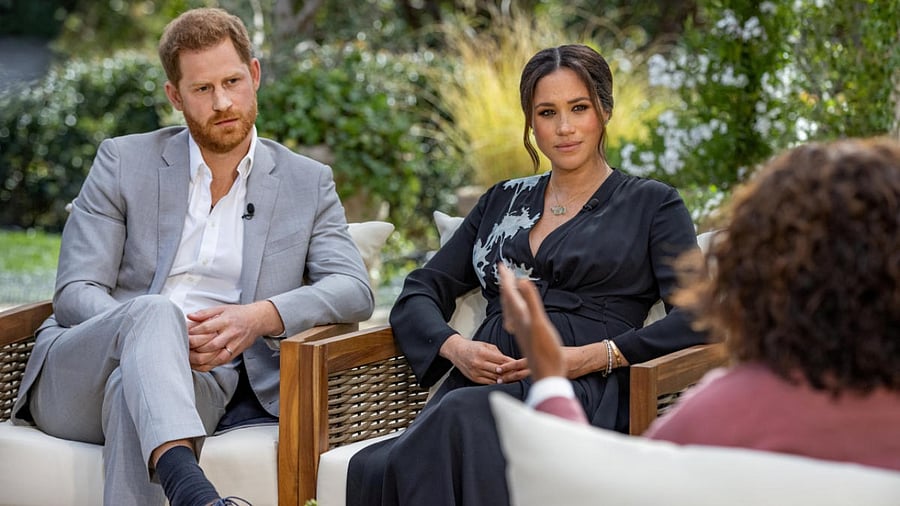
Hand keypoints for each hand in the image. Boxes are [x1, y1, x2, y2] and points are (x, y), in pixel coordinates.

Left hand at [187, 300, 283, 371]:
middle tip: (182, 347)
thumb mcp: (222, 308)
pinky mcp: (235, 353)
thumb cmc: (238, 314)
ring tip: (188, 358)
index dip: (193, 332)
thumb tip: (189, 316)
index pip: (207, 328)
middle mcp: (231, 334)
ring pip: (215, 357)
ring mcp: (234, 345)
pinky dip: (207, 365)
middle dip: (194, 348)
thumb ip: (205, 313)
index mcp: (226, 321)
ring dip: (199, 359)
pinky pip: (220, 362)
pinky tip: (198, 365)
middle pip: (210, 345)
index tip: (184, 334)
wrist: (257, 320)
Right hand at [440, 334, 520, 384]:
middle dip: (510, 371)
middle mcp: (478, 363)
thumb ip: (497, 353)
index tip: (519, 365)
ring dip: (504, 378)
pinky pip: (489, 382)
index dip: (512, 363)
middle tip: (519, 372)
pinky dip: (496, 381)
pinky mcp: (474, 378)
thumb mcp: (486, 345)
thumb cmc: (472, 347)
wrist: (456, 351)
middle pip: (499, 370)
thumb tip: (509, 361)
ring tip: (513, 377)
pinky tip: (502, 380)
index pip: (501, 360)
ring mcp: (476, 372)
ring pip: (495, 377)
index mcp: (482, 353)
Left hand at [498, 263, 565, 380]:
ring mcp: (521, 331)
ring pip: (511, 310)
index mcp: (520, 317)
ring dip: (509, 296)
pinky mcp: (526, 337)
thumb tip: (521, 280)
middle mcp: (518, 323)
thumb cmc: (547, 351)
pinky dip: (515, 310)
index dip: (506, 278)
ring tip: (508, 288)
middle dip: (506, 284)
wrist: (548, 375)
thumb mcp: (539, 323)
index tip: (501, 264)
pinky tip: (517, 314)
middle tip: (503, 270)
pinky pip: (516, 319)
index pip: (509, 293)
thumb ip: (531, 302)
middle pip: (508, 300)